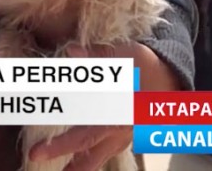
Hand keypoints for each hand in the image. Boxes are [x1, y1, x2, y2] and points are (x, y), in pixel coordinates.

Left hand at [28, 43, 180, 169]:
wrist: (175, 78)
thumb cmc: (148, 66)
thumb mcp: (126, 54)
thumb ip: (97, 55)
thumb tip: (71, 52)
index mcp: (118, 112)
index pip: (83, 133)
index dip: (59, 145)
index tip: (36, 152)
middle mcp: (121, 129)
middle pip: (88, 148)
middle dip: (63, 156)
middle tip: (36, 158)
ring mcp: (125, 135)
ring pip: (99, 156)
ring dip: (79, 165)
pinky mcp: (129, 136)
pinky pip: (108, 151)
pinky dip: (93, 157)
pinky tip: (82, 162)